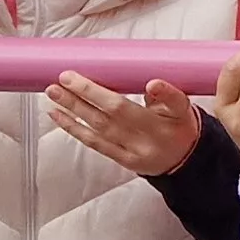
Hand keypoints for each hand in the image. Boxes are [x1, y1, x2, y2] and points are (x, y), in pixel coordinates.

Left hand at [44, 72, 201, 175]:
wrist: (183, 162)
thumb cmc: (179, 127)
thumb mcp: (184, 109)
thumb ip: (167, 95)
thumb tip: (148, 83)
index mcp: (177, 118)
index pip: (174, 103)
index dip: (164, 93)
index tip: (153, 84)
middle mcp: (155, 135)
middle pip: (121, 112)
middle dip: (90, 93)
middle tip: (66, 77)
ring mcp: (136, 149)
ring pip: (101, 126)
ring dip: (74, 108)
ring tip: (54, 92)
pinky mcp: (123, 159)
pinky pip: (94, 142)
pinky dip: (73, 128)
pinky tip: (57, 114)